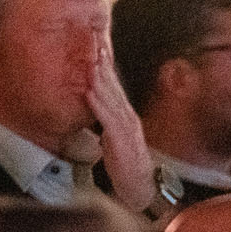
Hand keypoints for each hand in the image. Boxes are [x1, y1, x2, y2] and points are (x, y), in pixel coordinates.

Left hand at [86, 32, 157, 213]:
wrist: (140, 190)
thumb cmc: (125, 171)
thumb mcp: (114, 145)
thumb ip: (105, 130)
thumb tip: (95, 120)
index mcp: (124, 119)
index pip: (112, 89)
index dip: (104, 69)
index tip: (95, 48)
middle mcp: (127, 119)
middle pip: (112, 87)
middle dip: (103, 64)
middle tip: (94, 41)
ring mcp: (126, 129)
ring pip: (110, 97)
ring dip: (100, 78)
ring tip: (91, 58)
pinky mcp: (120, 140)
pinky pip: (108, 117)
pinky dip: (98, 102)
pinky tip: (90, 90)